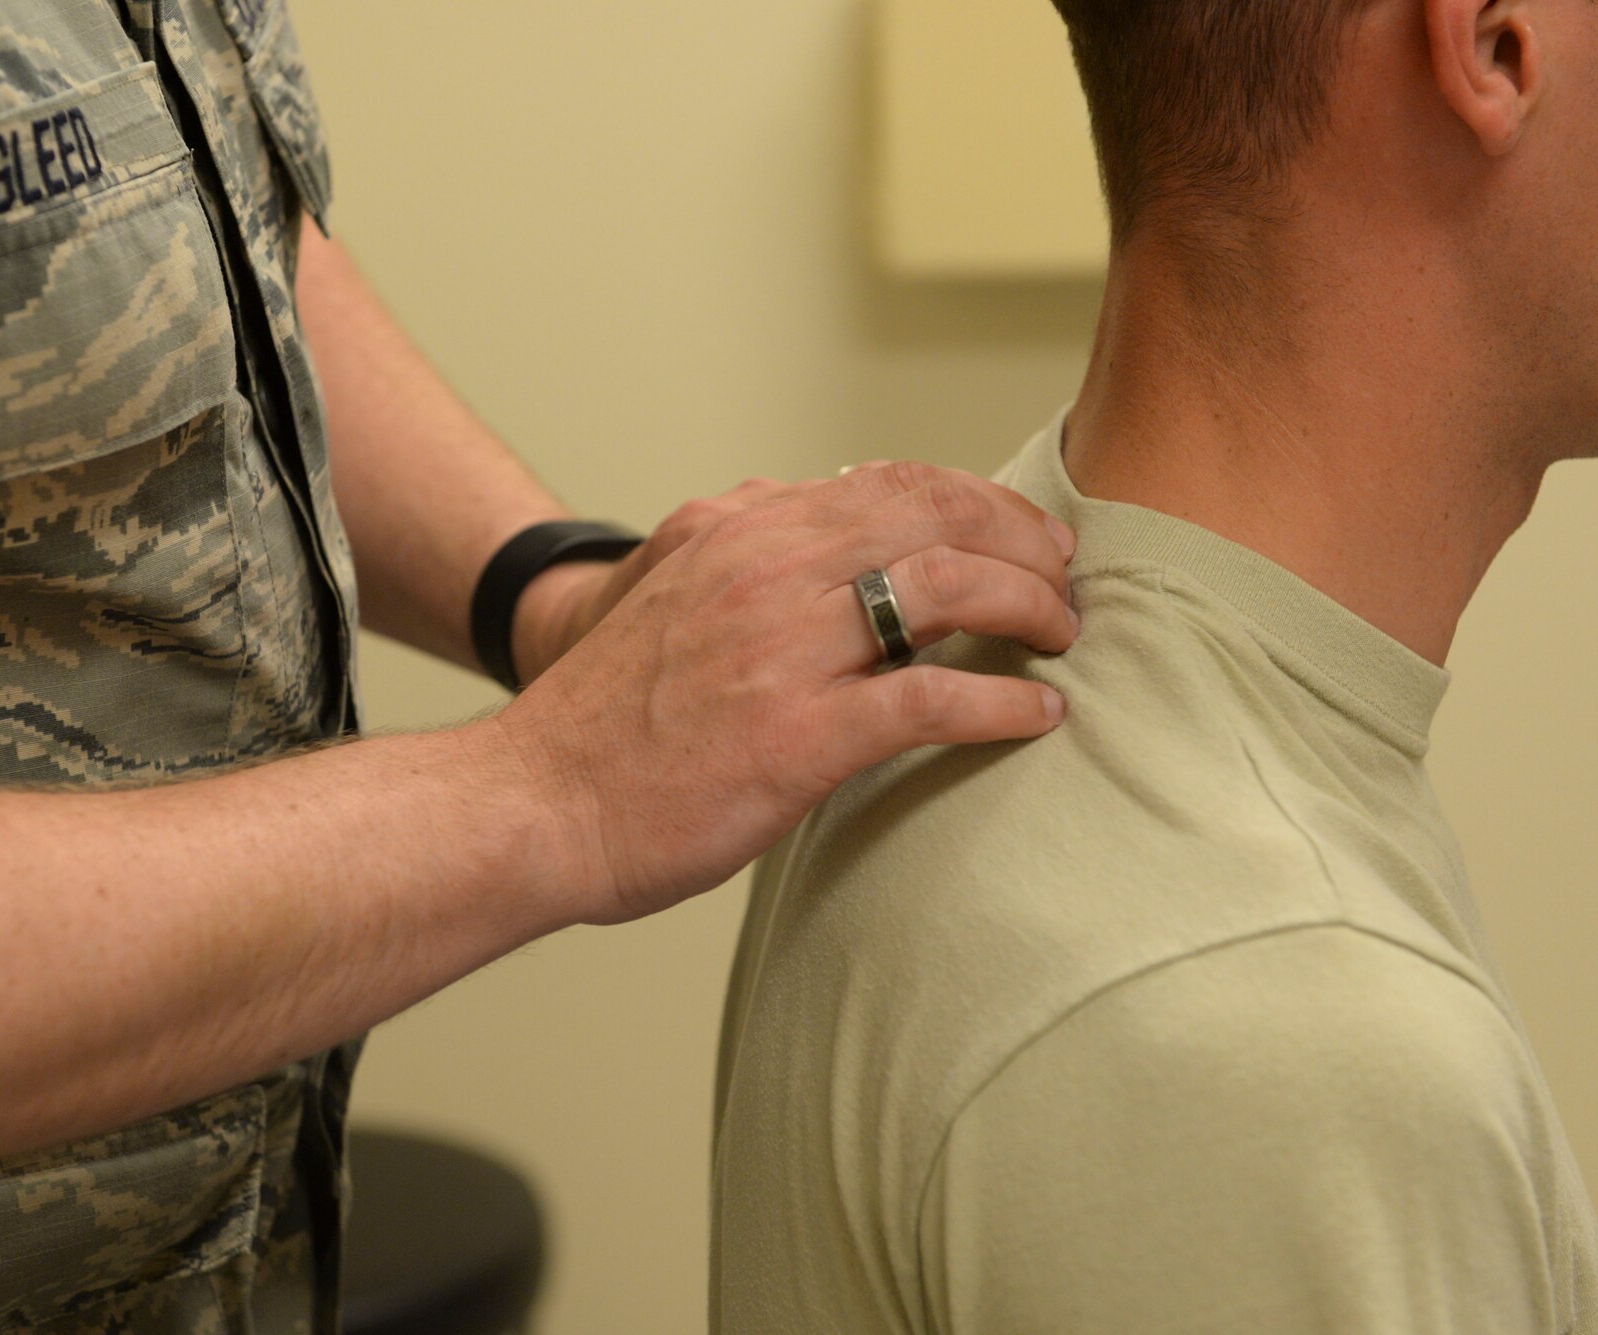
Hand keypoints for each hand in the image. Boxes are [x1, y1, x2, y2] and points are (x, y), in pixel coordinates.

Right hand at [490, 461, 1080, 926]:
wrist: (533, 803)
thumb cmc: (603, 721)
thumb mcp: (663, 594)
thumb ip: (738, 551)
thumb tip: (801, 505)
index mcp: (737, 531)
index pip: (891, 482)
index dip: (977, 501)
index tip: (1020, 535)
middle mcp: (765, 569)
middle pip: (934, 516)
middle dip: (1021, 541)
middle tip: (1063, 581)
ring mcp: (782, 650)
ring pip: (946, 587)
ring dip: (1027, 606)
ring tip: (1061, 636)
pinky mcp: (797, 736)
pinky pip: (932, 701)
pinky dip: (1001, 703)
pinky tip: (1037, 716)